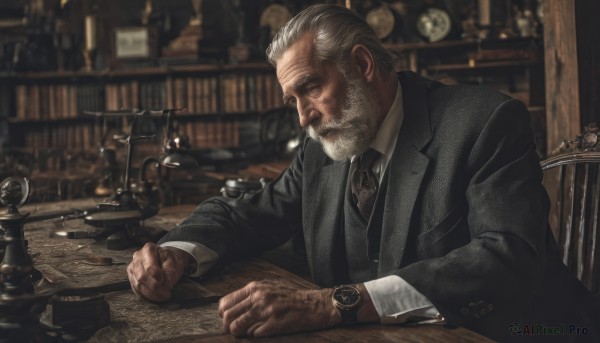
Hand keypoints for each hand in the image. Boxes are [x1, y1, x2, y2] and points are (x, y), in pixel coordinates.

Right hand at [127, 243, 190, 301]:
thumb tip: (165, 286)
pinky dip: (146, 296)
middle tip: (166, 295)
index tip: (167, 284)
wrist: (166, 258)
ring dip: (151, 294)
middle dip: (154, 289)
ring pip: (137, 285)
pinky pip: (136, 289)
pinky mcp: (131, 277)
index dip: (158, 278)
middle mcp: (137, 257)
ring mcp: (133, 267)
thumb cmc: (171, 259)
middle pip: (141, 277)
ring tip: (163, 297)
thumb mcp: (175, 262)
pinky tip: (156, 297)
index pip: (150, 268)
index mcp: (149, 249)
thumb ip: (170, 272)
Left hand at [218, 280, 339, 336]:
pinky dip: (255, 335)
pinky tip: (263, 331)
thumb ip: (251, 294)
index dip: (223, 314)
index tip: (228, 320)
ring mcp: (265, 310)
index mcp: (255, 287)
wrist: (313, 305)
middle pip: (227, 316)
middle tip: (233, 331)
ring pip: (237, 327)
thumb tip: (232, 307)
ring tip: (246, 333)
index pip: (225, 302)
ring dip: (239, 333)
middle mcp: (258, 297)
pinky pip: (253, 334)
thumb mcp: (269, 287)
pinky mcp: (273, 324)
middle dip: (227, 327)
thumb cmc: (292, 297)